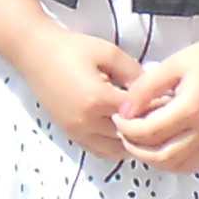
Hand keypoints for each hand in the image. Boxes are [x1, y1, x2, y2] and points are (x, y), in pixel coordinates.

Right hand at [7, 20, 144, 159]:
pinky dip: (114, 146)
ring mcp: (77, 130)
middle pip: (128, 137)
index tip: (164, 100)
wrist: (34, 51)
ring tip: (138, 123)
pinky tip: (121, 129)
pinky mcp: (70, 133)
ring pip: (115, 150)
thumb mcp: (108, 52)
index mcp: (97, 99)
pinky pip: (99, 150)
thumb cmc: (68, 48)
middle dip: (144, 126)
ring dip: (129, 141)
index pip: (138, 115)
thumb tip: (154, 90)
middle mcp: (86, 121)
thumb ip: (134, 72)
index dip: (155, 109)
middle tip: (156, 113)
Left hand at [117, 35, 198, 172]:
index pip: (149, 132)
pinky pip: (195, 165)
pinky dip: (175, 163)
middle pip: (162, 157)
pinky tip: (164, 148)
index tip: (117, 118)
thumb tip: (124, 111)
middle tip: (124, 133)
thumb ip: (145, 88)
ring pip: (178, 167)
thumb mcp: (172, 65)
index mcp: (191, 110)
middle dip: (136, 149)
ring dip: (154, 160)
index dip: (126, 129)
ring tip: (141, 141)